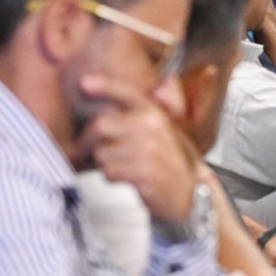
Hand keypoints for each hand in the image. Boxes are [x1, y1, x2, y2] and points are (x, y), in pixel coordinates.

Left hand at [78, 74, 198, 224]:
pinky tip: (127, 177)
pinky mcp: (142, 172)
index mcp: (156, 115)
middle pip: (100, 125)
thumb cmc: (172, 163)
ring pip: (101, 152)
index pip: (127, 93)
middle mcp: (152, 128)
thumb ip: (142, 117)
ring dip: (104, 163)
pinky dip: (111, 177)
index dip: (104, 86)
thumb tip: (110, 109)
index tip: (84, 83)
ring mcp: (148, 150)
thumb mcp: (164, 132)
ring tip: (122, 166)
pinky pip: (108, 171)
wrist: (191, 193)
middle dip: (88, 142)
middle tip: (87, 151)